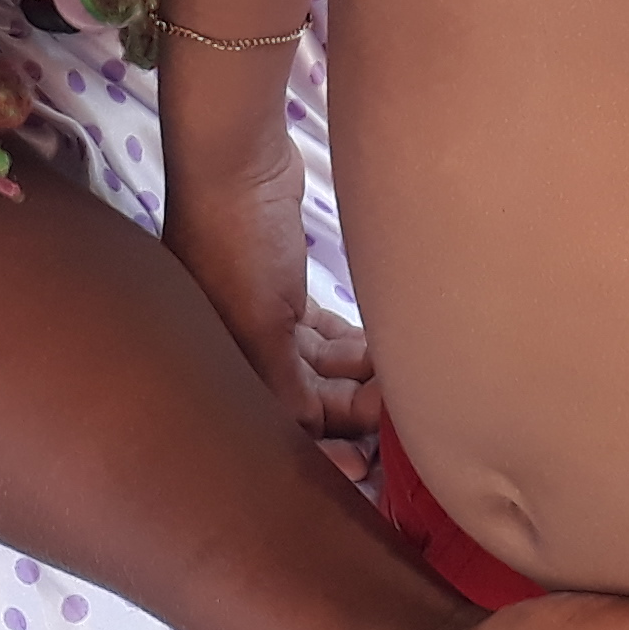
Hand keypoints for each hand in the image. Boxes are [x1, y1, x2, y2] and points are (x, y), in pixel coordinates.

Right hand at [160, 150, 380, 450]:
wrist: (237, 162)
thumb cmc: (237, 245)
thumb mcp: (259, 325)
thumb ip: (286, 391)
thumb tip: (318, 443)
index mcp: (226, 367)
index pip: (278, 428)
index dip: (321, 453)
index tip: (365, 466)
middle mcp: (241, 352)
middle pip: (304, 404)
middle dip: (349, 417)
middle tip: (399, 425)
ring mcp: (264, 321)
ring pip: (320, 371)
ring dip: (357, 382)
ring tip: (402, 387)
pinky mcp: (287, 292)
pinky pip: (324, 338)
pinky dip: (351, 350)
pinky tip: (384, 355)